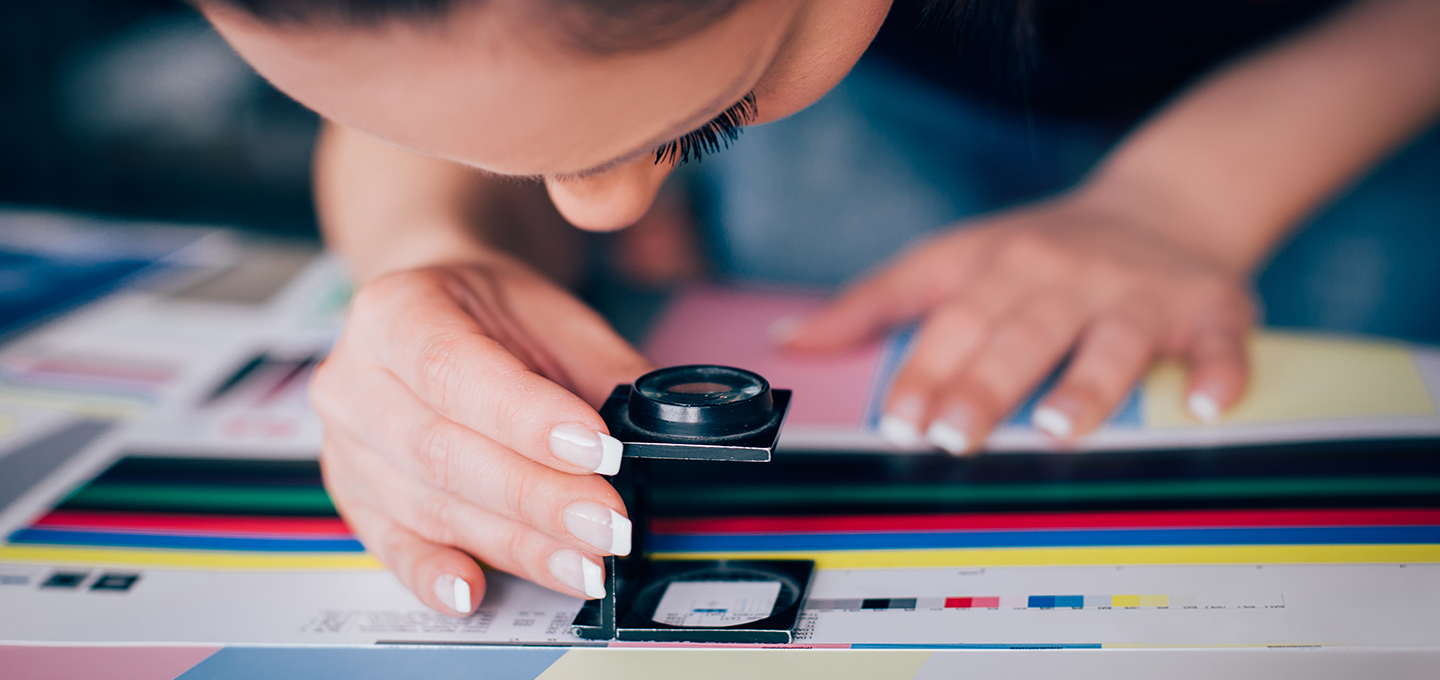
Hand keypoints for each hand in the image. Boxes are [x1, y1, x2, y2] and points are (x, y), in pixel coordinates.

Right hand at [311, 256, 652, 614]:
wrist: (435, 317)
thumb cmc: (492, 316)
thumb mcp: (555, 317)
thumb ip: (606, 370)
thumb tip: (665, 428)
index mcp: (396, 310)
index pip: (455, 369)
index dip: (528, 418)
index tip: (599, 450)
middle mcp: (355, 378)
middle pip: (443, 450)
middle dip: (538, 496)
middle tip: (608, 524)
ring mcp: (348, 444)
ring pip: (430, 505)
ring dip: (515, 543)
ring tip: (584, 563)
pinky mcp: (357, 498)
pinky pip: (393, 545)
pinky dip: (435, 574)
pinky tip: (475, 591)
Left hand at [780, 188, 1254, 452]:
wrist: (1168, 201)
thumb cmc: (1040, 249)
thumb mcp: (952, 258)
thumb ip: (876, 301)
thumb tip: (793, 339)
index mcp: (1000, 264)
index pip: (953, 320)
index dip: (924, 369)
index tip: (897, 419)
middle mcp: (1066, 275)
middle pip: (1022, 333)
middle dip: (986, 384)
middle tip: (954, 434)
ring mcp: (1140, 293)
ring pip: (1114, 340)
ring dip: (1088, 383)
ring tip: (1059, 428)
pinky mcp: (1211, 308)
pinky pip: (1219, 342)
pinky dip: (1218, 371)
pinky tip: (1208, 404)